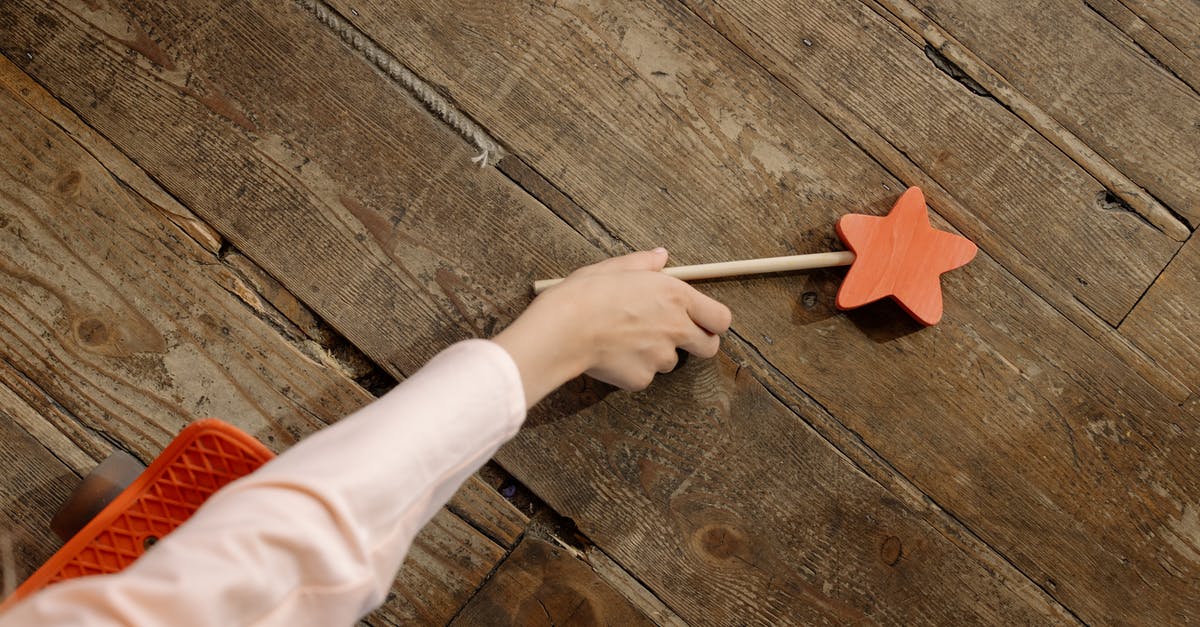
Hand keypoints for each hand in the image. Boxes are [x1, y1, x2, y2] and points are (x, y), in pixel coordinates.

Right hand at [494, 249, 731, 406]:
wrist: (562, 329)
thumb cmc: (586, 294)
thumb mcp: (615, 267)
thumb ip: (645, 263)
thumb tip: (661, 256)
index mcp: (675, 296)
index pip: (721, 318)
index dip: (713, 322)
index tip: (703, 321)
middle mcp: (675, 328)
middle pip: (709, 347)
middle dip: (697, 343)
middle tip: (673, 335)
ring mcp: (660, 357)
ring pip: (670, 361)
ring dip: (657, 353)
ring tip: (626, 339)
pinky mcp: (641, 378)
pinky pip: (644, 375)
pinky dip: (633, 368)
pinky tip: (612, 354)